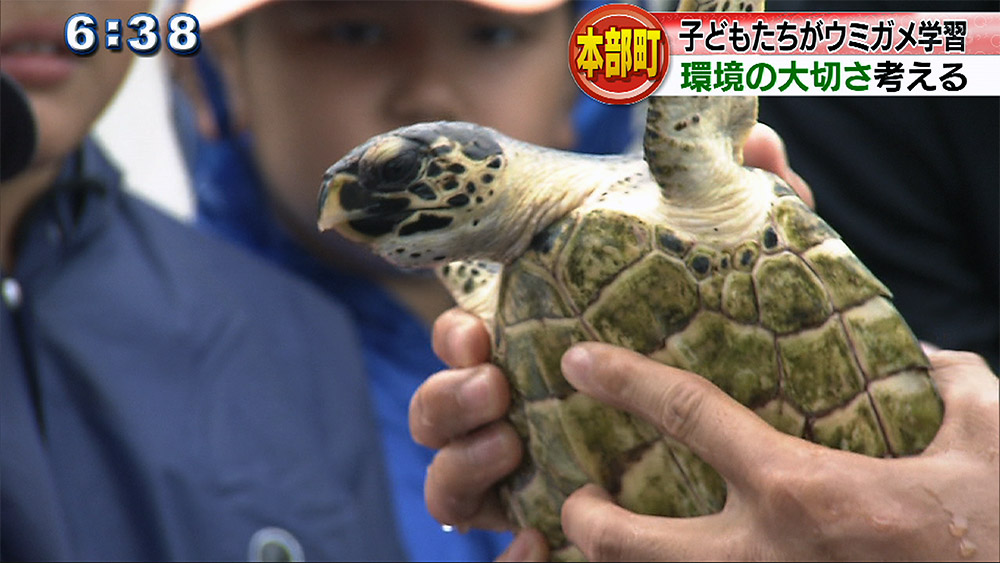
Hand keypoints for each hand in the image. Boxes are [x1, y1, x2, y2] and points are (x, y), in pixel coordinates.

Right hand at [410, 126, 815, 559]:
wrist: (776, 456)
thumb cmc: (739, 351)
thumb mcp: (746, 282)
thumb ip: (752, 213)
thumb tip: (764, 140)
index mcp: (540, 348)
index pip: (465, 337)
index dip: (452, 333)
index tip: (478, 327)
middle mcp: (520, 411)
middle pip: (437, 409)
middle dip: (444, 398)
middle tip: (492, 387)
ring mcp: (532, 473)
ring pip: (450, 483)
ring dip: (458, 468)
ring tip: (510, 447)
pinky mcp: (556, 530)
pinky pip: (507, 549)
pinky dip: (509, 552)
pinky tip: (539, 547)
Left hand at [559, 344, 999, 561]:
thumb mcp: (991, 439)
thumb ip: (948, 383)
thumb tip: (924, 360)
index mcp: (803, 492)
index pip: (689, 415)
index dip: (625, 381)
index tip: (579, 362)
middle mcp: (764, 560)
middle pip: (628, 544)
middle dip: (584, 519)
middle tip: (579, 499)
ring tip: (612, 545)